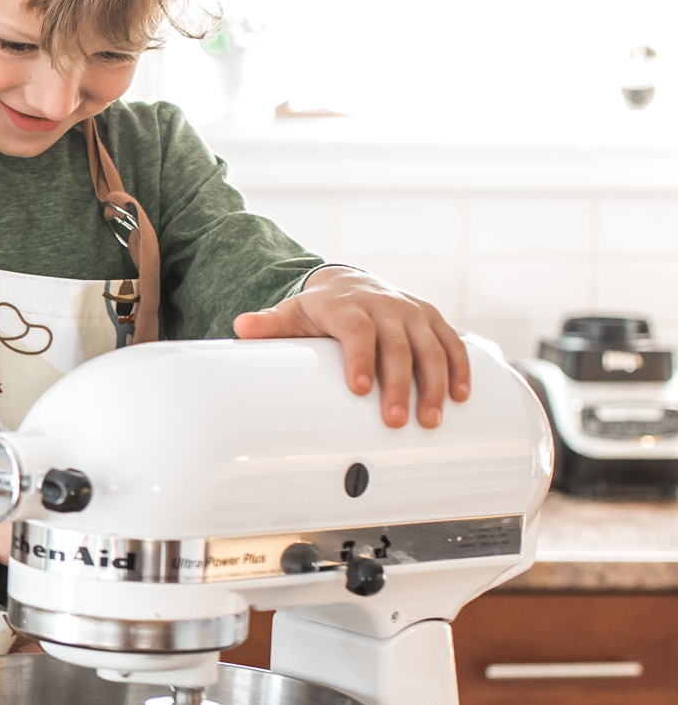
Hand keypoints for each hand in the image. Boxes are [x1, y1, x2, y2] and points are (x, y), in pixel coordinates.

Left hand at [233, 268, 469, 428]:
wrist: (351, 284)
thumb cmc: (319, 310)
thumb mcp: (292, 313)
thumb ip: (270, 324)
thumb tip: (242, 327)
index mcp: (348, 306)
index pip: (357, 331)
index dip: (360, 358)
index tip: (359, 389)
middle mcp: (385, 306)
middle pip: (397, 346)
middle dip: (399, 385)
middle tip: (396, 420)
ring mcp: (412, 313)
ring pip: (431, 348)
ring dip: (436, 384)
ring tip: (432, 419)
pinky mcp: (433, 319)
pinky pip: (452, 343)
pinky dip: (461, 368)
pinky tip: (462, 397)